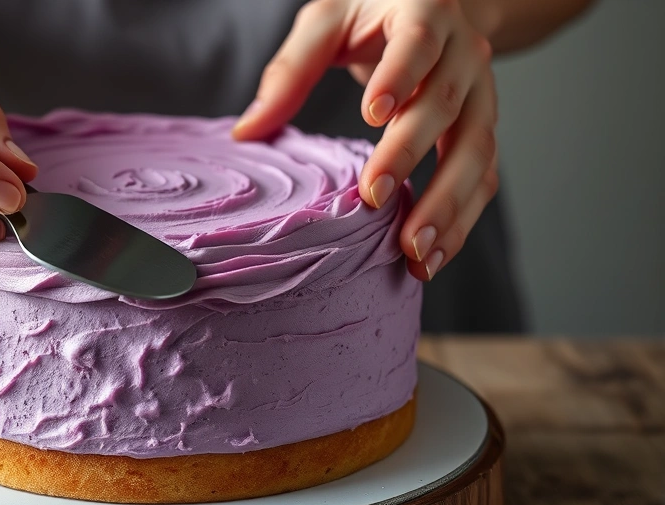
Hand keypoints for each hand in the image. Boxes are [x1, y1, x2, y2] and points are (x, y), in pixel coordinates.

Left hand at [233, 0, 497, 281]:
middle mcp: (463, 52)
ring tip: (415, 251)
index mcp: (424, 12)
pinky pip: (482, 177)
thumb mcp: (326, 21)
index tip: (372, 116)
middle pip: (444, 105)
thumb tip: (247, 131)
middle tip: (376, 199)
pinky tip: (432, 256)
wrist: (437, 6)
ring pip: (475, 150)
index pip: (417, 42)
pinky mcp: (482, 129)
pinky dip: (461, 220)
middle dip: (411, 156)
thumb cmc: (371, 13)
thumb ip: (289, 69)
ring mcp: (481, 93)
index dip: (398, 76)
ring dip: (448, 205)